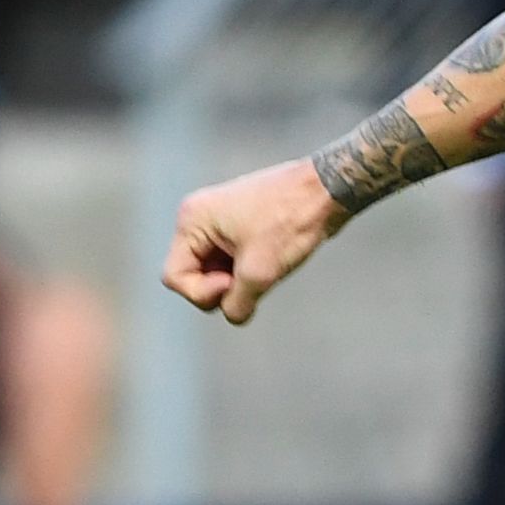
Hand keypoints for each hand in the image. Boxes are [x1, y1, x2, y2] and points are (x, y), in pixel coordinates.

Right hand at [165, 158, 341, 327]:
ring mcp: (219, 220)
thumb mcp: (261, 271)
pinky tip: (273, 264)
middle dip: (222, 287)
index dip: (203, 292)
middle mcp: (198, 217)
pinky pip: (232, 259)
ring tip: (267, 269)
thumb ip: (237, 302)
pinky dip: (249, 269)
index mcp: (192, 221)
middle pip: (193, 274)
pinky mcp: (241, 224)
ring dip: (238, 280)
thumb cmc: (292, 221)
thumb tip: (234, 315)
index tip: (234, 284)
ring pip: (215, 269)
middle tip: (254, 279)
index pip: (175, 277)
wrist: (329, 189)